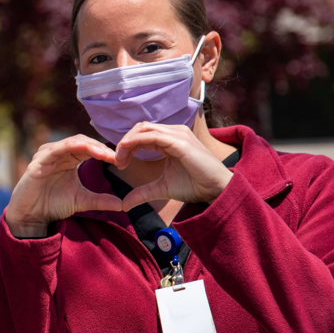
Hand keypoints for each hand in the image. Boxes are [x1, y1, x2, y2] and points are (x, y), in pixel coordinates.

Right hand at [5, 135, 122, 237]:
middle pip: (82, 141)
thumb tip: (123, 204)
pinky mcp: (38, 162)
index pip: (89, 148)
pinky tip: (84, 148)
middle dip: (100, 147)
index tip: (121, 161)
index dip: (105, 152)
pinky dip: (70, 146)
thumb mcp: (82, 201)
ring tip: (105, 155)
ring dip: (89, 146)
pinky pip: (55, 149)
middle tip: (116, 157)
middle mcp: (58, 153)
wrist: (32, 217)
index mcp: (68, 159)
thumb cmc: (52, 205)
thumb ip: (101, 200)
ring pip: (71, 142)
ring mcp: (47, 156)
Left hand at [115, 122, 233, 209]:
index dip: (127, 146)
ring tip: (120, 160)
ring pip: (144, 129)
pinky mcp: (180, 142)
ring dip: (127, 142)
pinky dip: (135, 142)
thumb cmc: (194, 186)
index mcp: (169, 140)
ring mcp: (177, 135)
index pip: (142, 134)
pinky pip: (151, 136)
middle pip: (140, 128)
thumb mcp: (161, 188)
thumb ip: (142, 192)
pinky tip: (126, 152)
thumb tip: (124, 204)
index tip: (119, 164)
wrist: (216, 190)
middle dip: (124, 143)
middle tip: (117, 162)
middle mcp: (173, 133)